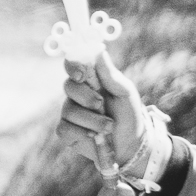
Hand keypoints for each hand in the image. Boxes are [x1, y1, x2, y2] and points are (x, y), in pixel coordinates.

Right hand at [57, 45, 148, 171]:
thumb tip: (99, 51)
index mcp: (90, 80)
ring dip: (92, 120)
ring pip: (69, 110)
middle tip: (101, 104)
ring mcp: (70, 113)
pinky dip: (82, 133)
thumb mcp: (124, 93)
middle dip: (86, 97)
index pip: (73, 65)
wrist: (131, 144)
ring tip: (109, 127)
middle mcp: (77, 94)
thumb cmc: (128, 115)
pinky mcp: (67, 132)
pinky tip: (94, 137)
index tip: (81, 75)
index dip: (72, 66)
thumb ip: (110, 75)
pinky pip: (64, 128)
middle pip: (68, 87)